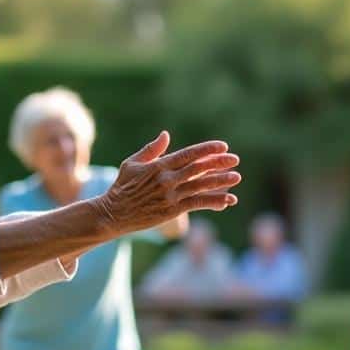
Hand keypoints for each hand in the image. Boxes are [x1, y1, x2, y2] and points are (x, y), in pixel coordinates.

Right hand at [93, 132, 240, 236]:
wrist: (113, 214)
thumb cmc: (121, 187)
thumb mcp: (132, 163)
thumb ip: (151, 150)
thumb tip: (166, 135)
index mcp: (159, 165)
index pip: (188, 154)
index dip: (207, 150)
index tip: (223, 146)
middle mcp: (167, 179)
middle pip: (198, 168)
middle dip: (218, 163)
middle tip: (235, 159)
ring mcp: (170, 195)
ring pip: (201, 186)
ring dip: (221, 181)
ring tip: (236, 177)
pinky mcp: (172, 211)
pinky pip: (197, 204)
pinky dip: (214, 202)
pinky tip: (228, 200)